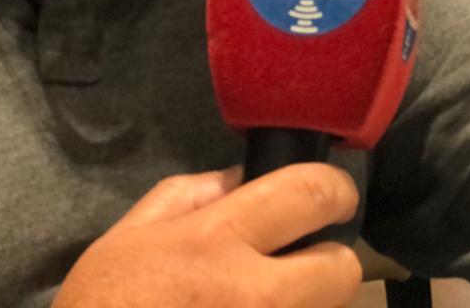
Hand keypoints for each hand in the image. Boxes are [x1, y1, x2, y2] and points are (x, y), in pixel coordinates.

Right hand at [53, 164, 363, 307]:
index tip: (332, 197)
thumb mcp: (126, 238)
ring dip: (305, 305)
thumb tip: (243, 175)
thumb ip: (190, 195)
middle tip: (300, 263)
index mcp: (216, 242)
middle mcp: (254, 296)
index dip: (334, 190)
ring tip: (258, 303)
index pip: (311, 195)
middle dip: (329, 261)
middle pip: (343, 269)